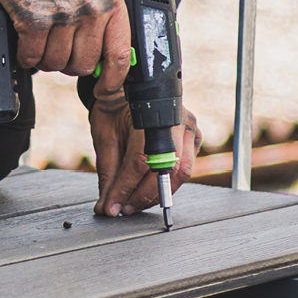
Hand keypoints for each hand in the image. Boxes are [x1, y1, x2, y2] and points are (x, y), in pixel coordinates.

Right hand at [0, 0, 128, 81]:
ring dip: (45, 60)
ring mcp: (63, 16)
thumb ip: (103, 18)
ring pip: (56, 64)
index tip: (103, 88)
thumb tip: (103, 59)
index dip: (112, 79)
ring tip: (41, 42)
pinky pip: (32, 56)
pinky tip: (25, 43)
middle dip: (68, 64)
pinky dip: (26, 56)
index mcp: (111, 2)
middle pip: (83, 65)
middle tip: (59, 50)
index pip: (119, 54)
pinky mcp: (35, 20)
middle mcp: (91, 11)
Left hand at [92, 101, 200, 217]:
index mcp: (148, 114)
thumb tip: (106, 206)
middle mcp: (174, 119)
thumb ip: (108, 174)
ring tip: (136, 203)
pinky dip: (168, 183)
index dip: (125, 189)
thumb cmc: (115, 107)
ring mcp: (188, 126)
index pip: (139, 161)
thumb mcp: (104, 138)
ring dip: (158, 194)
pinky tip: (150, 189)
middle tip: (124, 209)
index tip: (112, 207)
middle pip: (165, 170)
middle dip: (143, 196)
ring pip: (180, 173)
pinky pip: (186, 167)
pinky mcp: (194, 136)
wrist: (128, 89)